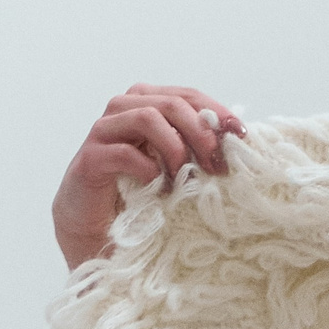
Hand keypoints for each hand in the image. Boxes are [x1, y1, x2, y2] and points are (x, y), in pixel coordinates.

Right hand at [54, 84, 245, 272]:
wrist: (102, 233)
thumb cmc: (145, 196)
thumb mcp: (179, 167)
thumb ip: (199, 147)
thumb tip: (236, 137)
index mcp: (147, 105)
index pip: (187, 95)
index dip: (216, 111)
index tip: (239, 136)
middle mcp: (123, 111)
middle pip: (170, 102)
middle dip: (201, 132)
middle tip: (217, 165)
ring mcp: (103, 132)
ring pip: (146, 117)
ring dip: (175, 147)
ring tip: (185, 178)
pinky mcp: (89, 159)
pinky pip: (124, 152)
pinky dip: (150, 170)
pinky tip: (160, 189)